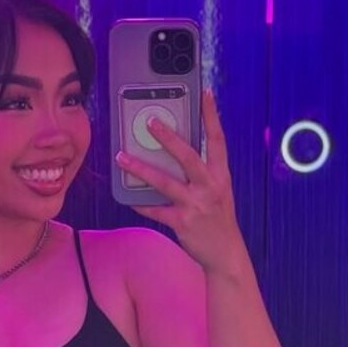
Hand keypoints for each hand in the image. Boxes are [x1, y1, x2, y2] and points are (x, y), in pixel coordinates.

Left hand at [114, 90, 244, 274]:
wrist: (226, 254)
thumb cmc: (218, 220)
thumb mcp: (218, 191)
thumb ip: (202, 173)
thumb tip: (176, 153)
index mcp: (221, 175)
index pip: (217, 139)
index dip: (211, 115)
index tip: (205, 92)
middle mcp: (210, 186)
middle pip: (188, 155)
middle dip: (168, 137)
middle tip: (150, 121)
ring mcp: (196, 204)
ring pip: (164, 182)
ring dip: (140, 169)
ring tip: (121, 158)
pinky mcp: (183, 221)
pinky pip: (156, 210)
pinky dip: (142, 204)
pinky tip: (130, 199)